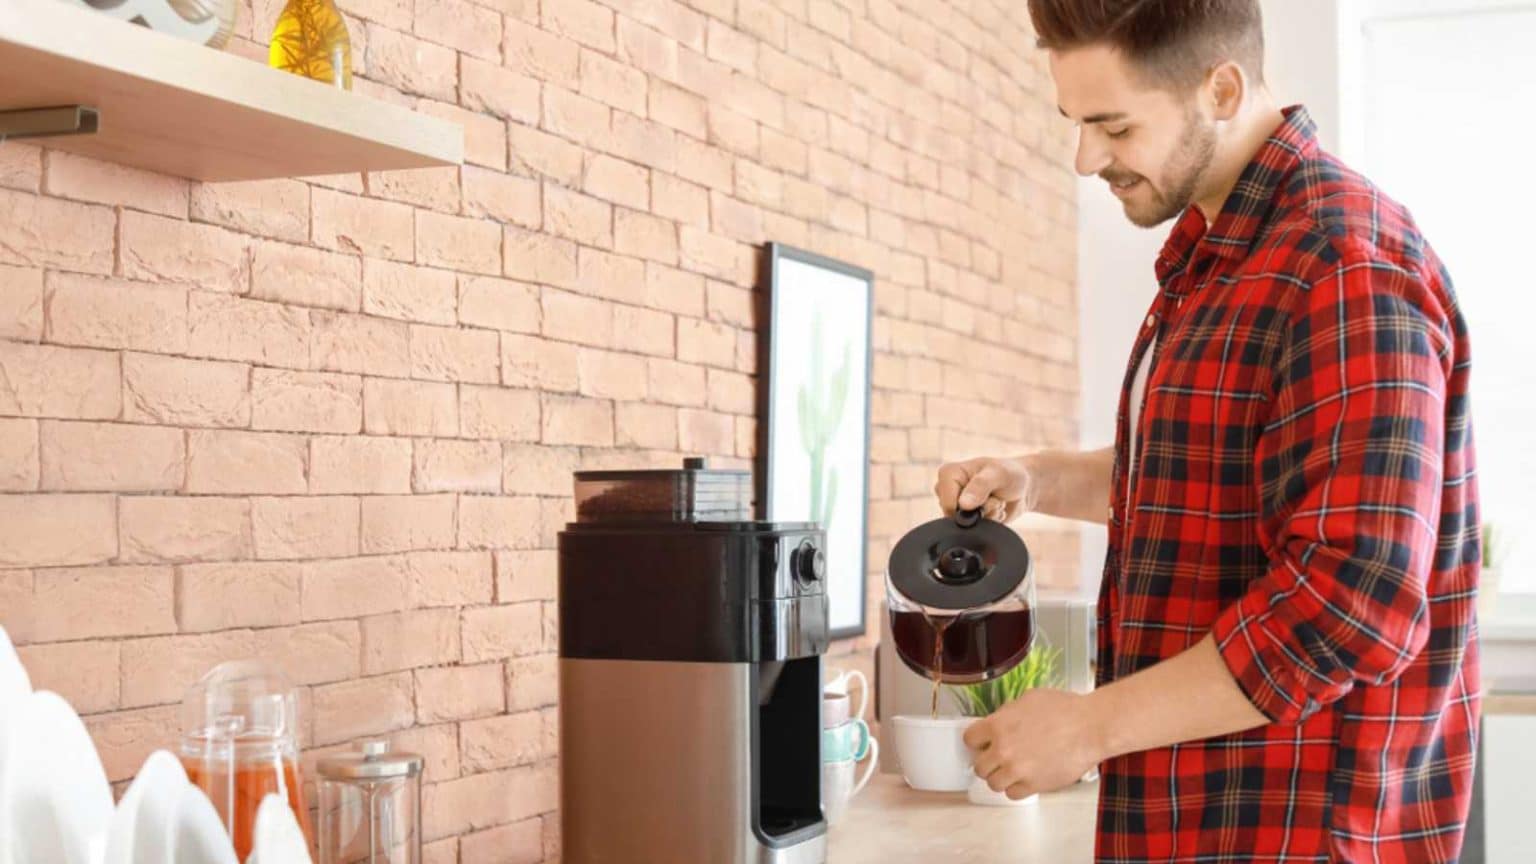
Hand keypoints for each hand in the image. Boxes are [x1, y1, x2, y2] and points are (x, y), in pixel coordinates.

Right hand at [933, 457, 1036, 522]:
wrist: (1023, 487)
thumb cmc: (1010, 473)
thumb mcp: (998, 474)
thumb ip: (980, 486)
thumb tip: (963, 505)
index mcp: (949, 473)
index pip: (946, 501)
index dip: (967, 505)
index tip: (985, 494)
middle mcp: (948, 490)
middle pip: (955, 515)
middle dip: (980, 510)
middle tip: (993, 496)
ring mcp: (957, 505)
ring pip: (966, 525)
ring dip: (988, 516)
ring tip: (996, 501)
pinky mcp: (966, 518)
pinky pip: (975, 530)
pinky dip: (991, 522)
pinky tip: (996, 510)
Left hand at [963, 688, 1104, 799]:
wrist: (1090, 727)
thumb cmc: (1064, 709)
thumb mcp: (1028, 699)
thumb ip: (1007, 713)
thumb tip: (999, 721)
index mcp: (997, 725)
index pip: (969, 739)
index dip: (977, 741)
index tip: (982, 743)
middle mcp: (1002, 750)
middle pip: (979, 766)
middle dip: (987, 762)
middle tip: (998, 759)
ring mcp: (1017, 770)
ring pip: (993, 784)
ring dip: (1000, 777)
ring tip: (1012, 770)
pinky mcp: (1033, 785)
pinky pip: (1012, 794)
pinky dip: (1016, 788)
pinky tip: (1025, 778)